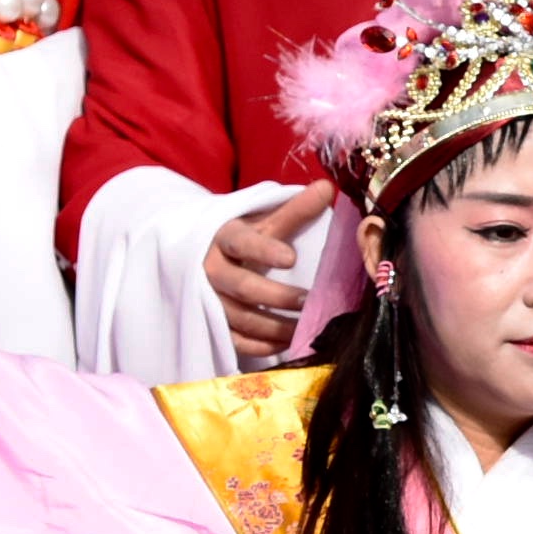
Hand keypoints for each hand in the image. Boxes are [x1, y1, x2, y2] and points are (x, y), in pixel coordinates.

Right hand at [208, 183, 329, 356]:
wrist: (204, 254)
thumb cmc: (243, 237)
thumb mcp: (264, 221)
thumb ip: (295, 209)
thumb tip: (328, 187)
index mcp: (224, 236)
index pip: (241, 242)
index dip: (264, 250)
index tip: (291, 258)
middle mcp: (212, 269)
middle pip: (242, 286)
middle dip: (276, 296)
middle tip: (309, 300)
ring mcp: (209, 298)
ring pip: (240, 317)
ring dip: (274, 326)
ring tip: (305, 328)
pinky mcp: (211, 323)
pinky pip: (234, 340)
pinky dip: (260, 346)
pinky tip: (285, 344)